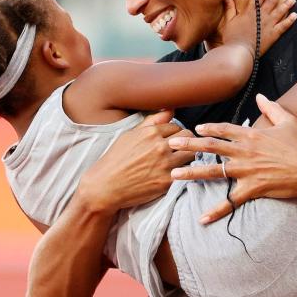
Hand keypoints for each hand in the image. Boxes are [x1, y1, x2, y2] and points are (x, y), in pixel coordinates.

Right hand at [78, 110, 195, 212]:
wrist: (105, 187)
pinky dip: (183, 171)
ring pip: (191, 154)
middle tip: (179, 149)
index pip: (176, 126)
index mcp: (150, 133)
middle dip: (185, 141)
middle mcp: (160, 146)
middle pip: (188, 137)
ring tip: (180, 160)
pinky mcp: (167, 181)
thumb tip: (171, 109)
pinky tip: (177, 173)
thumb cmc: (115, 160)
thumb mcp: (130, 135)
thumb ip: (152, 121)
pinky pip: (185, 171)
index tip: (171, 140)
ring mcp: (165, 164)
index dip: (175, 133)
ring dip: (187, 156)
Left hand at [167, 94, 296, 222]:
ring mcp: (246, 171)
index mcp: (251, 135)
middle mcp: (244, 151)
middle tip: (170, 145)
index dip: (208, 128)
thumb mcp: (288, 121)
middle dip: (188, 146)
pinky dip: (216, 211)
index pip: (223, 130)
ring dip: (191, 174)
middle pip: (210, 147)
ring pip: (213, 172)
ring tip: (173, 177)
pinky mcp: (252, 188)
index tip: (195, 129)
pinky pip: (230, 201)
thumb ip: (271, 108)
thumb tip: (260, 97)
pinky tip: (201, 218)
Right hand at [217, 0, 296, 56]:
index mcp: (249, 12)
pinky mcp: (273, 34)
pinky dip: (290, 20)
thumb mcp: (229, 22)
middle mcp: (261, 16)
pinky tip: (295, 15)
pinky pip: (284, 25)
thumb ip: (230, 10)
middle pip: (271, 2)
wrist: (240, 51)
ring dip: (286, 4)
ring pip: (280, 11)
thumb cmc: (232, 38)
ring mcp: (268, 25)